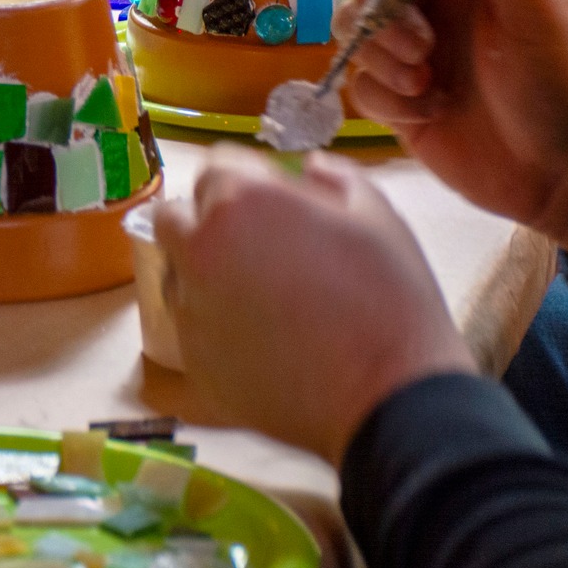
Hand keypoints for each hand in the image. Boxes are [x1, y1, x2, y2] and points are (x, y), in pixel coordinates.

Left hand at [153, 147, 475, 464]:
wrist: (390, 400)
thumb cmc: (390, 300)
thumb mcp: (377, 215)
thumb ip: (334, 176)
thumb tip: (310, 167)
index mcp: (238, 203)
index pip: (213, 166)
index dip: (246, 177)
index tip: (274, 196)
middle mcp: (199, 252)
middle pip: (176, 218)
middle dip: (208, 221)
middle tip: (259, 242)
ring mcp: (191, 312)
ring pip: (178, 274)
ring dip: (205, 272)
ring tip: (262, 295)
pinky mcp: (195, 364)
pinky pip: (192, 328)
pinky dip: (215, 325)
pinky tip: (263, 338)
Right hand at [339, 0, 567, 272]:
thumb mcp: (544, 9)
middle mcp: (440, 8)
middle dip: (382, 9)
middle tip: (421, 47)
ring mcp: (418, 56)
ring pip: (356, 31)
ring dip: (380, 53)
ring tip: (423, 82)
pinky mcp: (402, 103)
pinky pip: (362, 84)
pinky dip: (386, 97)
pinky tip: (427, 114)